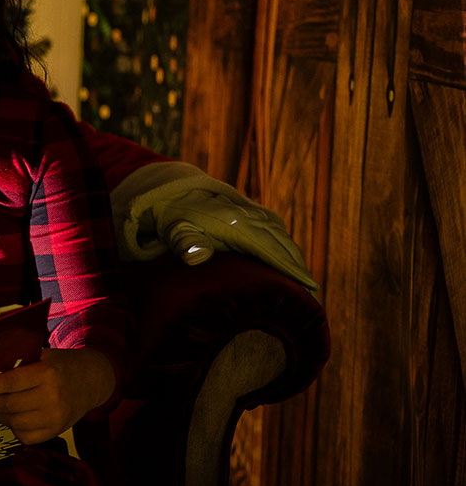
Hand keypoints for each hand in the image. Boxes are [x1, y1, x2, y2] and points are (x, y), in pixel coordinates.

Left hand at [0, 348, 115, 444]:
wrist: (92, 380)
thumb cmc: (59, 364)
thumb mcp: (41, 355)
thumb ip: (16, 364)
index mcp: (47, 373)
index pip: (11, 382)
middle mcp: (52, 397)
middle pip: (9, 405)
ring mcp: (55, 417)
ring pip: (14, 422)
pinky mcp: (56, 431)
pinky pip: (26, 436)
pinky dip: (12, 428)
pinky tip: (6, 418)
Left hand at [154, 188, 317, 288]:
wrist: (172, 193)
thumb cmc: (173, 219)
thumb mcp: (174, 232)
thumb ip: (185, 244)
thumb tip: (196, 257)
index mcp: (232, 222)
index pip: (268, 248)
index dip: (289, 267)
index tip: (309, 285)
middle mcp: (246, 214)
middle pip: (281, 242)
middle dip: (297, 265)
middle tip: (312, 292)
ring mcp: (250, 210)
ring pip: (280, 234)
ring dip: (293, 255)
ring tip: (304, 280)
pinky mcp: (249, 210)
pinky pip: (273, 227)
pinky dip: (284, 243)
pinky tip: (288, 259)